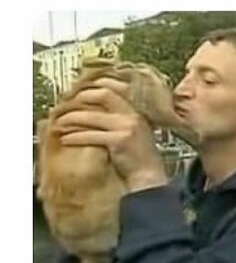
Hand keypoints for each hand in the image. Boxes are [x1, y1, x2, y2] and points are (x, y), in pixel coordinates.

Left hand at [52, 77, 167, 192]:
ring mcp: (127, 127)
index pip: (118, 88)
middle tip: (68, 105)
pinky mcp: (119, 141)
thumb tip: (96, 110)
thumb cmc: (139, 157)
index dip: (98, 86)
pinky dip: (75, 137)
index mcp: (137, 111)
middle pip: (104, 95)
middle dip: (82, 98)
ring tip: (60, 123)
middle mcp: (133, 115)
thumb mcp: (135, 131)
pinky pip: (90, 135)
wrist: (148, 175)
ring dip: (72, 119)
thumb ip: (121, 119)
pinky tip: (66, 139)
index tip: (82, 90)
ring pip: (92, 116)